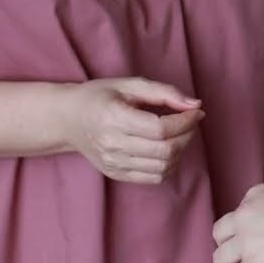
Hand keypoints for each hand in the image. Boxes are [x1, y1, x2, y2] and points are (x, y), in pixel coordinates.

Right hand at [59, 77, 203, 183]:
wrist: (67, 119)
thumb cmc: (99, 97)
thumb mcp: (129, 84)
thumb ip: (163, 92)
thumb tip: (194, 105)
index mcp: (114, 118)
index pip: (160, 129)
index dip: (186, 121)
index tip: (196, 112)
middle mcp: (112, 144)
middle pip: (165, 150)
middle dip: (187, 136)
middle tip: (190, 122)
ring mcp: (113, 163)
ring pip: (162, 167)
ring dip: (180, 150)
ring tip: (179, 134)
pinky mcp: (116, 174)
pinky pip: (153, 177)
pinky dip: (168, 165)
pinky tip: (166, 148)